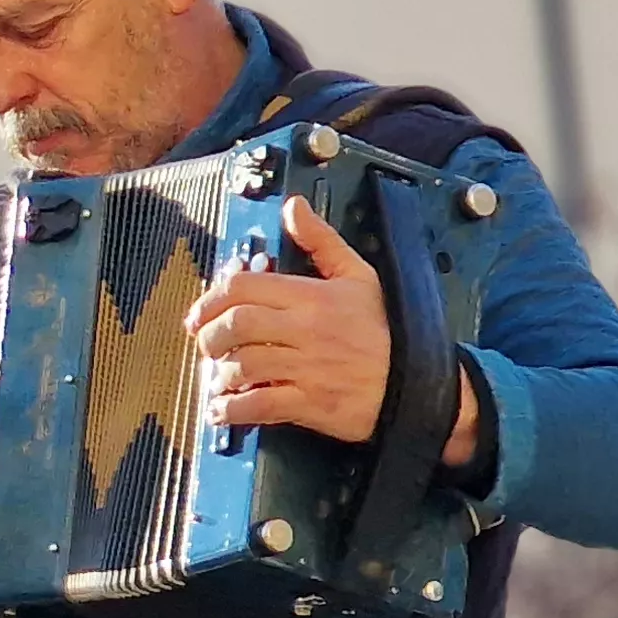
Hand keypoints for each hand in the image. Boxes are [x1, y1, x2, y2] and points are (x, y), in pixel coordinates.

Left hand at [186, 194, 478, 467]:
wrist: (417, 382)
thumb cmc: (384, 330)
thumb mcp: (359, 277)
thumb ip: (321, 241)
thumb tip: (292, 207)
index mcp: (313, 296)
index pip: (245, 287)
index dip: (212, 298)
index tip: (201, 314)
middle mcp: (306, 330)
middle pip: (236, 325)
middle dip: (209, 336)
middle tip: (205, 344)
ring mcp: (307, 368)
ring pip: (242, 365)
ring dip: (218, 373)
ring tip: (217, 376)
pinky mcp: (310, 403)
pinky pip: (258, 405)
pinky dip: (231, 409)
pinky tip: (223, 408)